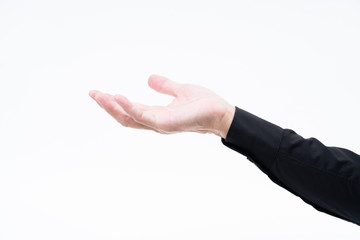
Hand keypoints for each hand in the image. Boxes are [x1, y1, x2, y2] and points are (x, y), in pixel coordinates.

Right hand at [89, 74, 234, 138]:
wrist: (222, 113)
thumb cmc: (204, 104)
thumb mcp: (180, 90)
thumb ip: (165, 86)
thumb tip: (149, 78)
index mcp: (157, 115)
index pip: (131, 111)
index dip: (115, 103)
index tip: (100, 92)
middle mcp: (156, 122)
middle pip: (125, 118)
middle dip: (108, 107)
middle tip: (93, 93)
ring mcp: (160, 125)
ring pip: (130, 119)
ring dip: (113, 107)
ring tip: (100, 95)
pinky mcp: (167, 124)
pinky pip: (143, 117)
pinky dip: (129, 108)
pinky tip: (119, 97)